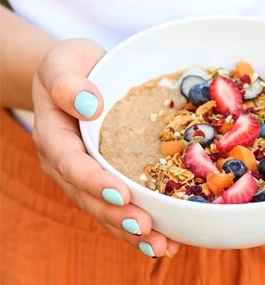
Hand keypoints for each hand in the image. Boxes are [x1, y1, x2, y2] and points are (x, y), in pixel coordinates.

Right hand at [32, 39, 179, 257]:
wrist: (75, 77)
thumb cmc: (70, 67)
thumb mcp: (63, 64)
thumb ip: (67, 83)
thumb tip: (90, 106)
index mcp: (54, 135)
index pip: (71, 163)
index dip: (93, 181)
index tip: (120, 193)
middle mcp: (67, 161)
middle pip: (88, 196)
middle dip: (116, 216)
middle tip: (146, 229)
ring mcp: (84, 172)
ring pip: (102, 207)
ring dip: (129, 229)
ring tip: (160, 245)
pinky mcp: (103, 174)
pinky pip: (116, 201)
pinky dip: (136, 220)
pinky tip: (163, 237)